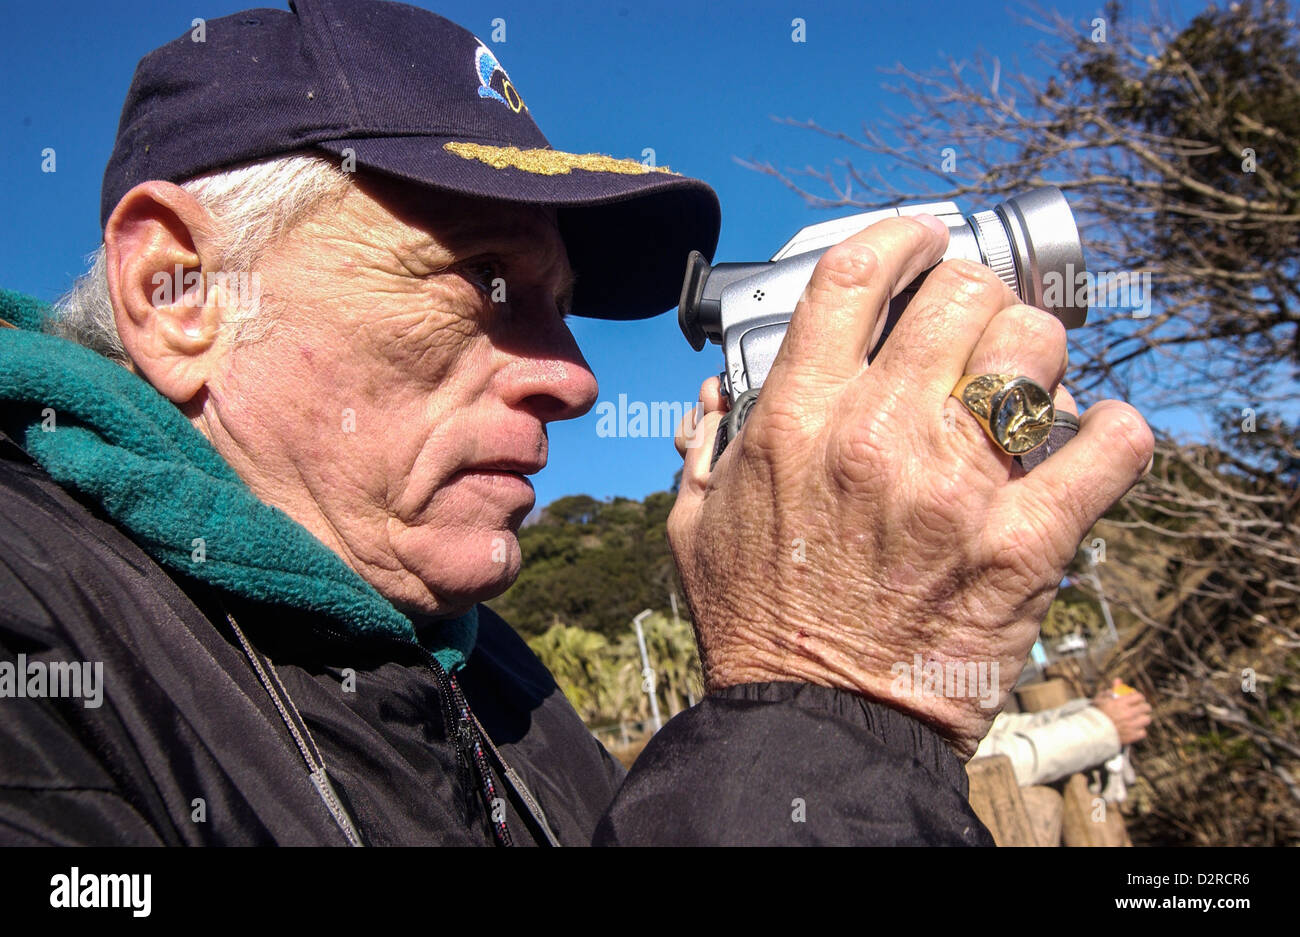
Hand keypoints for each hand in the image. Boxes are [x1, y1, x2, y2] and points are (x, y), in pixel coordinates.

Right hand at [668, 215, 1153, 758]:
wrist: (817, 721)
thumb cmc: (759, 626)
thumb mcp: (696, 524)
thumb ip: (705, 445)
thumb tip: (721, 394)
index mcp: (798, 420)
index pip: (854, 276)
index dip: (898, 237)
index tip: (920, 238)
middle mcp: (878, 436)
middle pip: (959, 294)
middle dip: (974, 290)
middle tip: (975, 318)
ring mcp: (956, 486)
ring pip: (1034, 351)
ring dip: (1037, 353)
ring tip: (1026, 380)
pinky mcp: (1023, 541)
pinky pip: (1106, 450)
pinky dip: (1115, 432)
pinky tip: (1097, 434)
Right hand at [1094, 680, 1152, 744]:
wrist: (1092, 732)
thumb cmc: (1096, 714)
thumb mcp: (1100, 699)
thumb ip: (1111, 689)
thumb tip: (1118, 680)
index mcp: (1121, 703)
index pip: (1139, 697)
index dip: (1139, 697)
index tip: (1138, 699)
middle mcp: (1128, 714)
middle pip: (1146, 707)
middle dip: (1145, 707)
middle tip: (1142, 708)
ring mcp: (1131, 726)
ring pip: (1146, 719)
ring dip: (1143, 718)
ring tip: (1139, 719)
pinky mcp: (1132, 736)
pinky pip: (1143, 732)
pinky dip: (1140, 730)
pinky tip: (1135, 729)